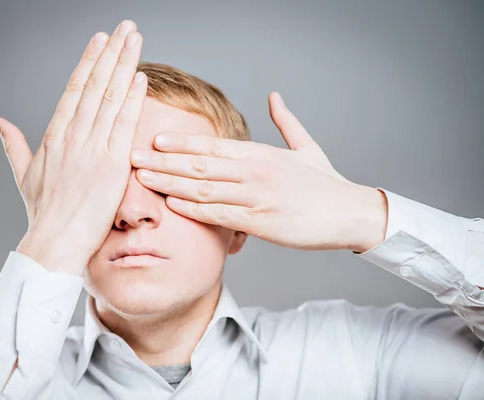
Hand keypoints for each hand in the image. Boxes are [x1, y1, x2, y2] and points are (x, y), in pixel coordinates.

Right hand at [0, 20, 146, 274]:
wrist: (54, 242)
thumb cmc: (42, 213)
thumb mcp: (23, 174)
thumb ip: (12, 144)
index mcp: (54, 137)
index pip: (74, 89)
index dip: (89, 62)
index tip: (100, 40)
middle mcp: (73, 137)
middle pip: (94, 86)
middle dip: (111, 53)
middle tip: (125, 27)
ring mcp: (92, 149)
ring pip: (109, 99)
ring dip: (124, 66)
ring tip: (135, 39)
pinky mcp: (111, 166)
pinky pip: (123, 126)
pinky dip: (132, 100)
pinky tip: (140, 78)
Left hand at [130, 92, 387, 252]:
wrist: (350, 213)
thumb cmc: (326, 183)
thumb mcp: (306, 147)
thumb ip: (286, 122)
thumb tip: (274, 96)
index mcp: (262, 153)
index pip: (213, 146)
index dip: (181, 143)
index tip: (154, 140)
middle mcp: (255, 171)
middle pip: (200, 165)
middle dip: (163, 161)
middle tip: (133, 157)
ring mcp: (257, 196)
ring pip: (204, 188)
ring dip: (170, 183)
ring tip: (143, 179)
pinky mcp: (261, 222)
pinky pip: (221, 214)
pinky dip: (194, 209)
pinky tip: (172, 204)